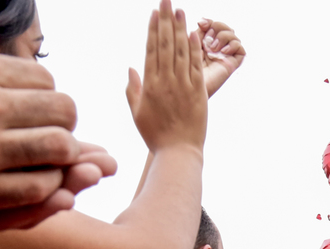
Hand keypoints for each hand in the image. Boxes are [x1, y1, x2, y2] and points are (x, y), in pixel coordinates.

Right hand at [0, 47, 102, 230]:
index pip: (44, 82)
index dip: (44, 100)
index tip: (32, 112)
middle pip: (62, 113)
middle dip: (62, 127)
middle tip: (47, 139)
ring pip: (59, 151)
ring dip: (59, 159)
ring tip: (41, 164)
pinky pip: (36, 190)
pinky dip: (45, 188)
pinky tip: (29, 186)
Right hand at [125, 1, 207, 154]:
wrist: (178, 153)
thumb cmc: (156, 136)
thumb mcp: (137, 113)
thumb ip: (133, 89)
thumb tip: (131, 68)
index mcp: (149, 85)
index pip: (151, 49)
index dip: (153, 29)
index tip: (154, 13)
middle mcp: (166, 81)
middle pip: (166, 44)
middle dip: (166, 20)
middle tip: (166, 1)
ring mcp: (183, 85)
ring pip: (181, 50)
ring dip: (180, 28)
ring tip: (180, 10)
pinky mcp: (198, 92)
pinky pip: (196, 65)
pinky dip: (195, 48)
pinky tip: (194, 33)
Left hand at [195, 18, 244, 97]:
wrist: (188, 87)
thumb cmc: (184, 69)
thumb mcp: (188, 45)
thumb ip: (195, 32)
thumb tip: (202, 21)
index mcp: (204, 43)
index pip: (213, 25)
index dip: (209, 21)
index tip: (201, 24)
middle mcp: (216, 48)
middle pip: (224, 27)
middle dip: (217, 26)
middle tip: (208, 37)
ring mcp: (224, 56)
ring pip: (233, 35)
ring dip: (224, 36)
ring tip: (214, 48)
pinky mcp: (232, 64)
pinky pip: (240, 49)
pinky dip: (233, 45)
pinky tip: (223, 51)